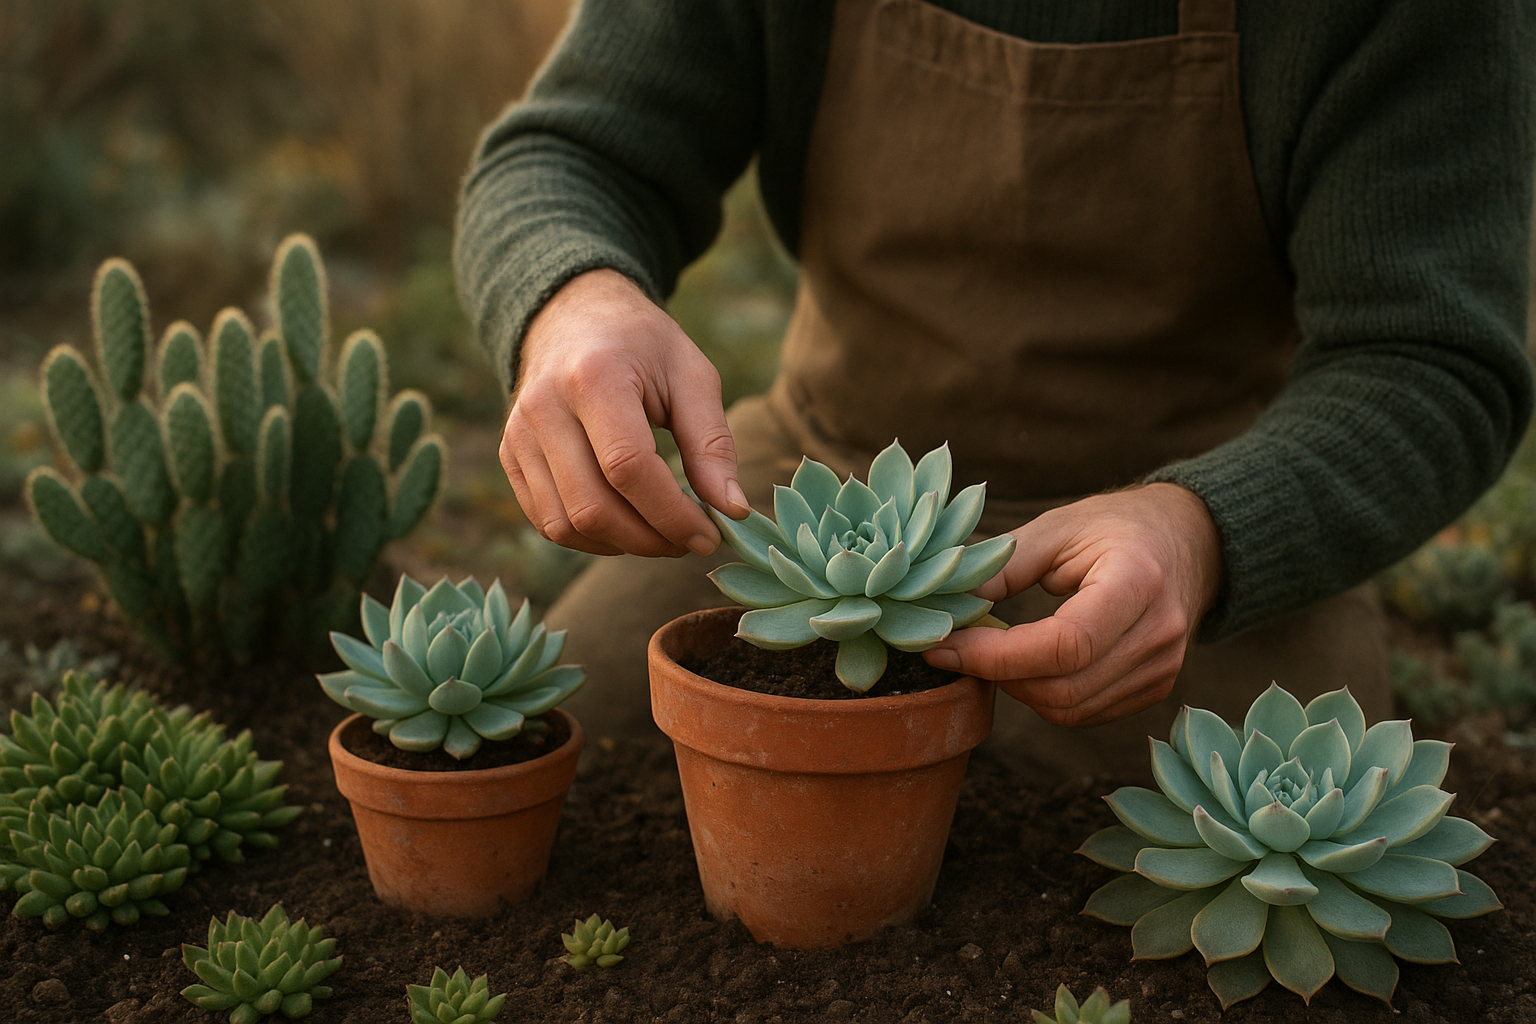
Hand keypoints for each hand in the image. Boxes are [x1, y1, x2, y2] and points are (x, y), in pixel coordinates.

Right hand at [500, 269, 750, 556]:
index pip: (628, 468)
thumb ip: (713, 443)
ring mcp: (518, 435)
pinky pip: (546, 522)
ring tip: (661, 535)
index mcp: (594, 376)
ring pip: (565, 525)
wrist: (573, 315)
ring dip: (621, 545)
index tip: (709, 535)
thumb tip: (731, 509)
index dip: (672, 514)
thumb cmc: (642, 344)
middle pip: (592, 506)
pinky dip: (590, 539)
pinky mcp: (509, 456)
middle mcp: (544, 407)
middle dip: (650, 540)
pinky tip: (626, 526)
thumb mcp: (691, 375)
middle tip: (689, 541)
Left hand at [922, 483, 1222, 726]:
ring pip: (1070, 709)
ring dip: (1017, 688)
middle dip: (998, 674)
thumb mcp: (1055, 527)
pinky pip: (1086, 713)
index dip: (996, 655)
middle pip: (1064, 687)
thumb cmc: (1113, 527)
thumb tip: (946, 607)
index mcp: (1138, 581)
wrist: (1186, 541)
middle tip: (956, 647)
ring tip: (989, 652)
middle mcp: (1159, 632)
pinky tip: (1025, 664)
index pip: (1065, 644)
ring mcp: (1163, 667)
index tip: (943, 646)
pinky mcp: (1154, 687)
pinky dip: (1044, 696)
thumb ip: (1002, 566)